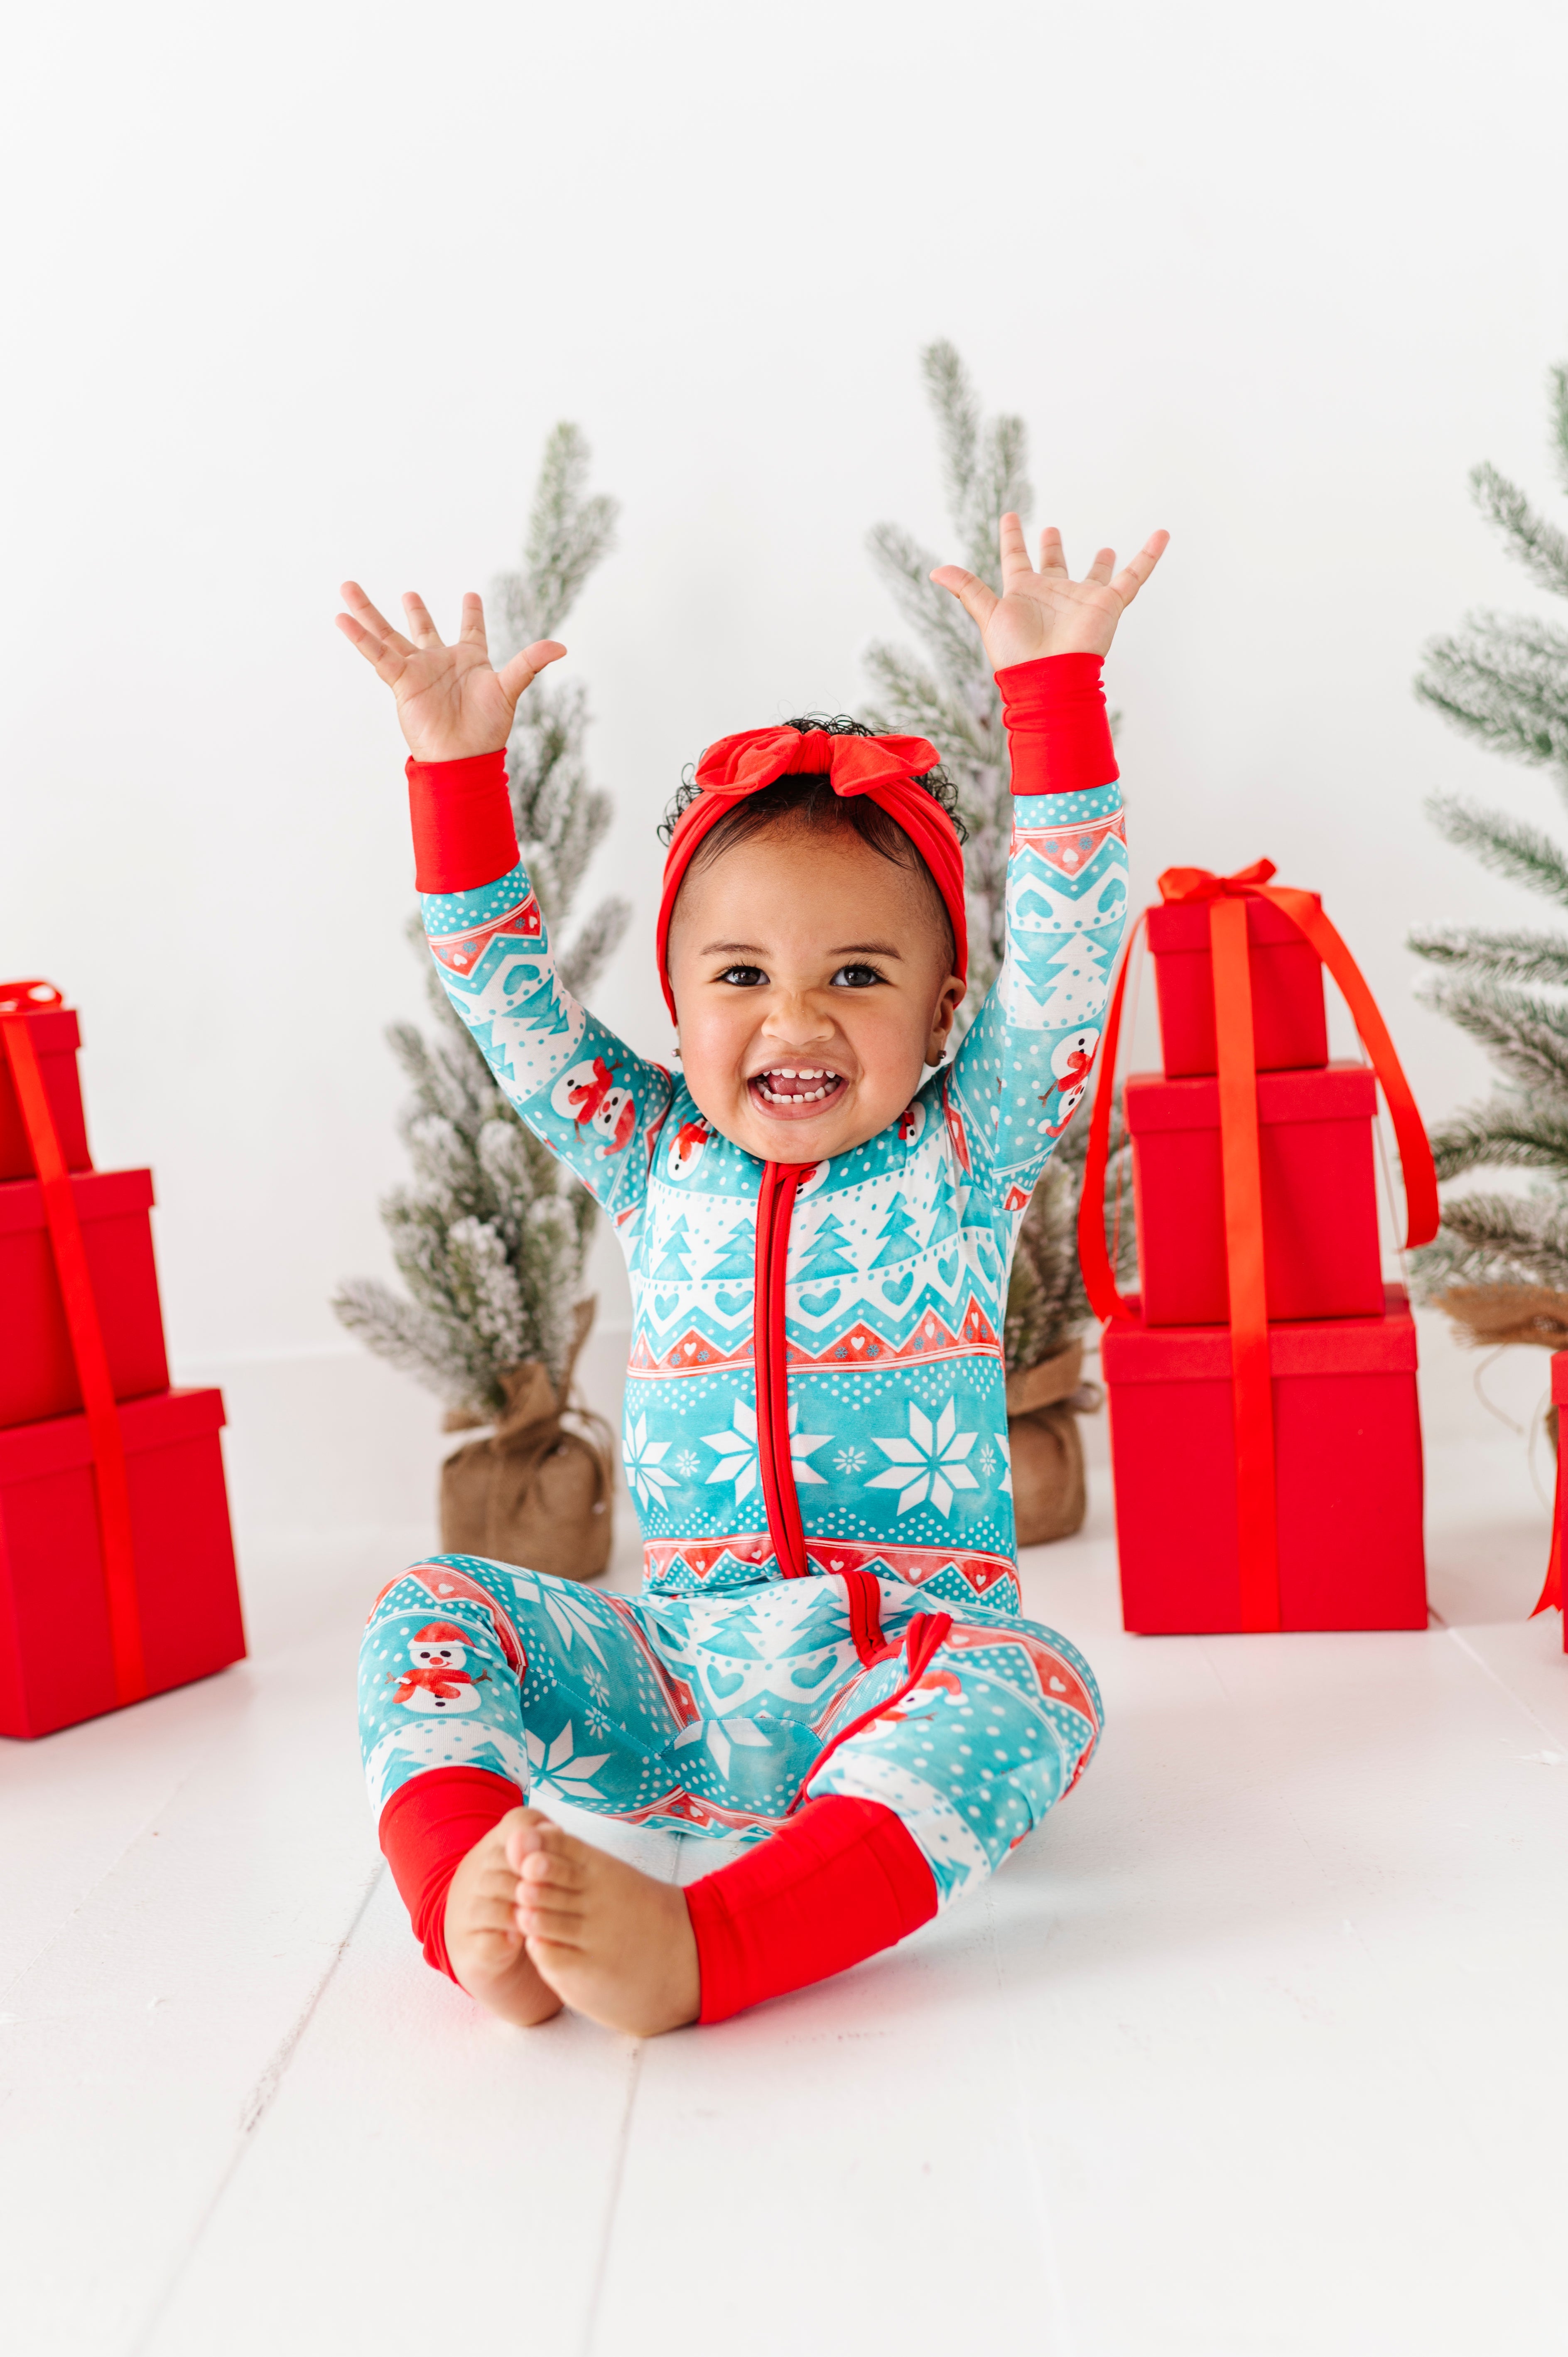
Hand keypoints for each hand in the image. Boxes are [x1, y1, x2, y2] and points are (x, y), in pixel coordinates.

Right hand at [335, 582, 564, 762]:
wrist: (463, 759)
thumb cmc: (487, 730)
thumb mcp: (510, 689)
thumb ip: (530, 663)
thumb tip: (561, 646)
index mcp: (470, 661)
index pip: (471, 631)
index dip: (472, 614)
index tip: (471, 595)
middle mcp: (441, 663)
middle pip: (422, 628)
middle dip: (414, 610)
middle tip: (408, 592)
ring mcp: (418, 671)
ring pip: (388, 635)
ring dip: (368, 612)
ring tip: (348, 587)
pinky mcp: (402, 682)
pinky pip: (378, 655)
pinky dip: (360, 637)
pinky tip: (341, 619)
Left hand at [931, 513, 1168, 670]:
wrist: (1048, 679)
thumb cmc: (1016, 655)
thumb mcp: (988, 616)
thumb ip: (967, 590)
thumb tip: (935, 570)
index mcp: (1024, 593)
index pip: (1016, 558)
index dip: (1013, 538)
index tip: (1010, 516)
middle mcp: (1054, 594)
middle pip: (1054, 565)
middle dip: (1053, 549)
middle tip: (1052, 530)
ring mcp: (1082, 599)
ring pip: (1096, 574)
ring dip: (1101, 562)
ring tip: (1106, 548)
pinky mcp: (1108, 604)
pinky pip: (1133, 577)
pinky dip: (1149, 557)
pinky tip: (1162, 535)